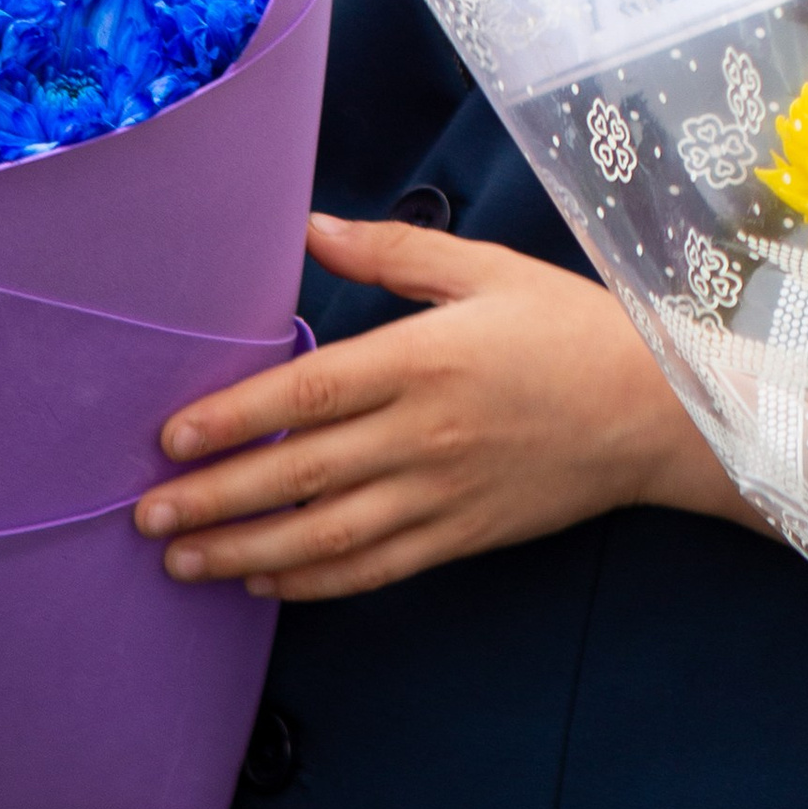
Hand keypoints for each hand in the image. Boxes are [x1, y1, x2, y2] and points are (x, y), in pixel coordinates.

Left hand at [135, 210, 761, 601]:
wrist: (662, 412)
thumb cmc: (574, 329)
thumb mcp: (486, 270)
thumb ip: (393, 251)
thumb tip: (306, 226)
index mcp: (427, 359)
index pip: (309, 392)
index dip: (234, 418)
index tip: (170, 437)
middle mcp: (428, 434)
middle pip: (300, 473)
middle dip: (214, 498)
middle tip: (145, 515)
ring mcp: (445, 493)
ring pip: (326, 535)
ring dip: (245, 551)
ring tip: (182, 561)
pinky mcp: (464, 536)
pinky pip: (375, 568)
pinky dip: (314, 582)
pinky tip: (265, 580)